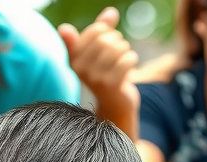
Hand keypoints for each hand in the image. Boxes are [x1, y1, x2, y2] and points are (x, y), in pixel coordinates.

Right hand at [58, 8, 139, 137]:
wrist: (114, 104)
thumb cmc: (106, 73)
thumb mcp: (100, 50)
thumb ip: (103, 29)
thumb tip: (111, 12)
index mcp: (74, 58)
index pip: (97, 30)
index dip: (108, 32)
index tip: (106, 43)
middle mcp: (80, 69)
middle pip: (107, 39)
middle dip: (118, 41)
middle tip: (117, 54)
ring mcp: (95, 78)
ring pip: (118, 48)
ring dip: (125, 51)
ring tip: (122, 61)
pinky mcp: (110, 86)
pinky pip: (127, 60)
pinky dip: (131, 60)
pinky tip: (128, 69)